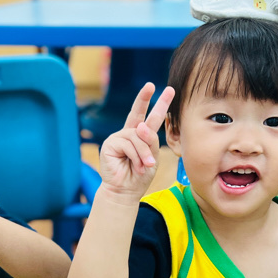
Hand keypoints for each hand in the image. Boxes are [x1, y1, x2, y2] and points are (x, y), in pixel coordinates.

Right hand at [98, 83, 174, 201]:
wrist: (125, 192)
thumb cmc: (139, 176)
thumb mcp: (152, 158)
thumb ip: (150, 142)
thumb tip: (140, 126)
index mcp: (140, 136)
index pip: (151, 117)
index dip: (159, 104)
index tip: (168, 90)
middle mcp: (128, 133)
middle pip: (137, 113)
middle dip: (144, 98)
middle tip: (151, 85)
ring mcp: (118, 137)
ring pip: (137, 136)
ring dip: (144, 153)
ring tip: (146, 166)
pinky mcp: (110, 144)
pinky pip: (128, 144)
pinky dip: (136, 157)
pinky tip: (136, 167)